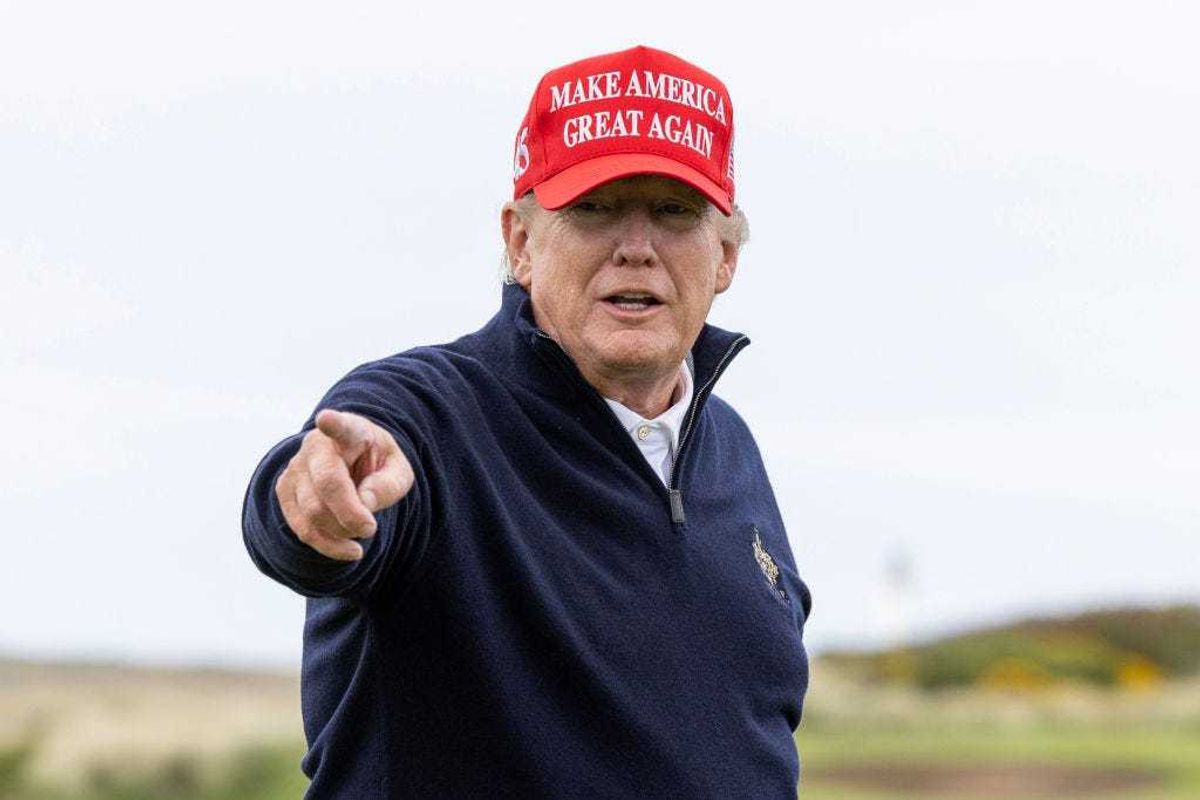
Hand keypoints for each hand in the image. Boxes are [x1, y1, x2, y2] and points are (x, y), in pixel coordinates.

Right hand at [275, 409, 413, 560]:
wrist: (353, 464)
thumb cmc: (378, 464)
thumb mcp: (398, 471)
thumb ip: (387, 484)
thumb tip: (364, 503)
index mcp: (350, 431)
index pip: (340, 426)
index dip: (332, 424)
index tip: (326, 419)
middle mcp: (316, 445)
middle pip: (327, 484)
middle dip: (350, 515)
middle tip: (371, 529)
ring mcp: (295, 468)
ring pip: (312, 511)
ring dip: (340, 533)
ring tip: (361, 536)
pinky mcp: (285, 492)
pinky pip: (301, 527)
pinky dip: (327, 545)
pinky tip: (347, 549)